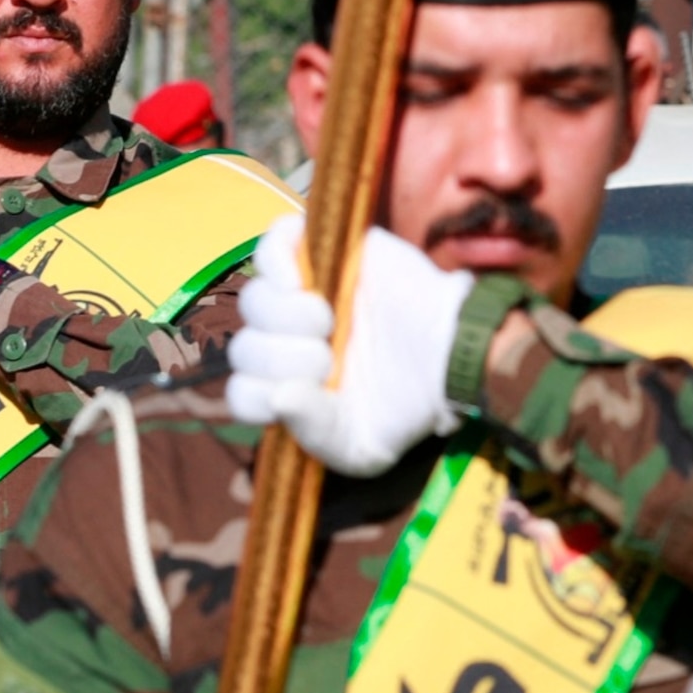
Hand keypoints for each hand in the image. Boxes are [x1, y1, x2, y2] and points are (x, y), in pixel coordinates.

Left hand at [225, 217, 472, 475]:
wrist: (450, 355)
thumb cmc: (406, 404)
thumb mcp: (361, 446)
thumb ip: (313, 433)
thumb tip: (279, 396)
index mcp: (292, 389)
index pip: (242, 392)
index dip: (261, 394)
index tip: (307, 392)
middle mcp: (289, 343)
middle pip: (244, 346)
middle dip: (281, 359)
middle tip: (327, 359)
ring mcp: (301, 297)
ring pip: (255, 300)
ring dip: (284, 317)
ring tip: (327, 322)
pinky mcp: (320, 254)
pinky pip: (270, 246)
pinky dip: (275, 260)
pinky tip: (297, 284)